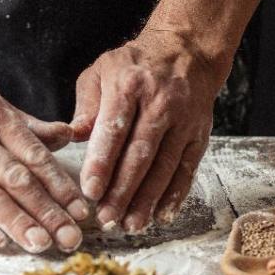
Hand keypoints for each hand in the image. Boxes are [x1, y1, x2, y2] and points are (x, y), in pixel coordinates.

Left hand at [71, 29, 227, 232]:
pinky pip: (188, 168)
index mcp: (129, 85)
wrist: (187, 50)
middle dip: (122, 191)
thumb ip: (86, 104)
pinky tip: (162, 215)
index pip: (114, 130)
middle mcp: (160, 103)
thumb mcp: (101, 71)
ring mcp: (183, 120)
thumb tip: (75, 135)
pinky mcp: (199, 134)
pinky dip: (176, 195)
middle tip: (107, 218)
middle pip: (140, 154)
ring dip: (147, 200)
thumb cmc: (134, 65)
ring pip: (165, 166)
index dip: (102, 163)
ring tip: (131, 224)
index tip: (89, 191)